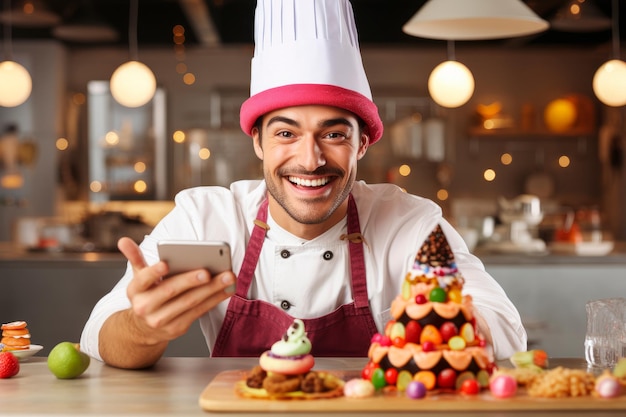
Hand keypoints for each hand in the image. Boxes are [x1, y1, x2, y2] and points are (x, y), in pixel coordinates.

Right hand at [117, 237, 235, 344]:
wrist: (143, 329)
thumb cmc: (147, 296)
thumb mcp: (138, 278)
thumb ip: (135, 258)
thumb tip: (123, 241)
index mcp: (135, 291)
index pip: (143, 279)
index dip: (154, 272)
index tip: (166, 264)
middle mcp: (145, 307)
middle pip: (170, 291)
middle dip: (190, 281)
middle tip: (208, 270)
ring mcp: (161, 320)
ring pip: (189, 302)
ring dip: (211, 290)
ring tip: (227, 276)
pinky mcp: (177, 328)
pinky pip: (199, 312)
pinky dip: (215, 299)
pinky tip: (227, 289)